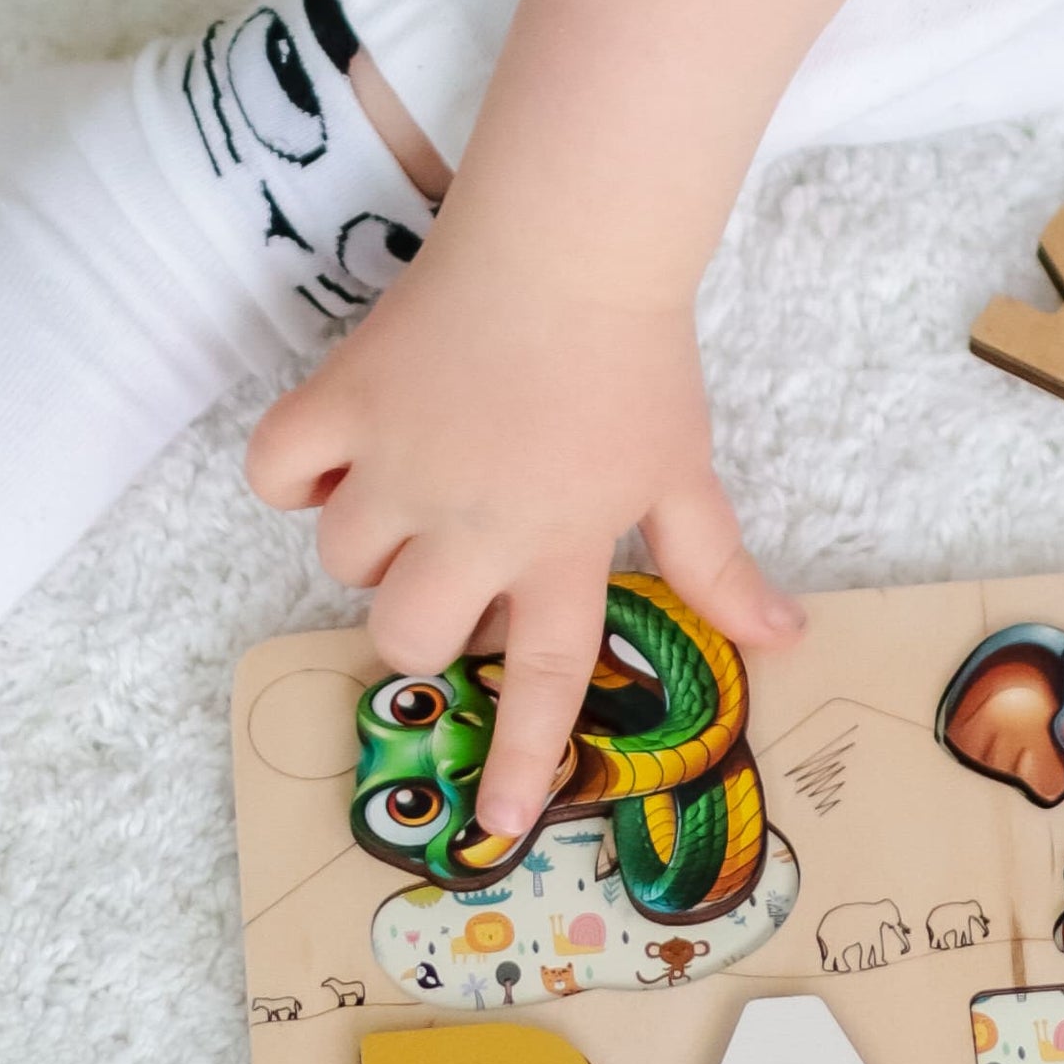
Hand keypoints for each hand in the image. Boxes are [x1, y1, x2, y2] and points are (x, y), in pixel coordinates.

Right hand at [244, 229, 799, 843]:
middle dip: (423, 622)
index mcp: (562, 544)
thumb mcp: (685, 470)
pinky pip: (278, 474)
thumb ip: (717, 566)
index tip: (495, 825)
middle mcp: (475, 521)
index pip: (546, 677)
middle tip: (452, 561)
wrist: (570, 238)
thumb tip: (784, 641)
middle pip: (410, 636)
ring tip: (415, 478)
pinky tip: (341, 450)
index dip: (520, 758)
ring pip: (343, 563)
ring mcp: (398, 464)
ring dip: (370, 542)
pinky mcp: (340, 403)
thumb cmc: (635, 358)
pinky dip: (297, 474)